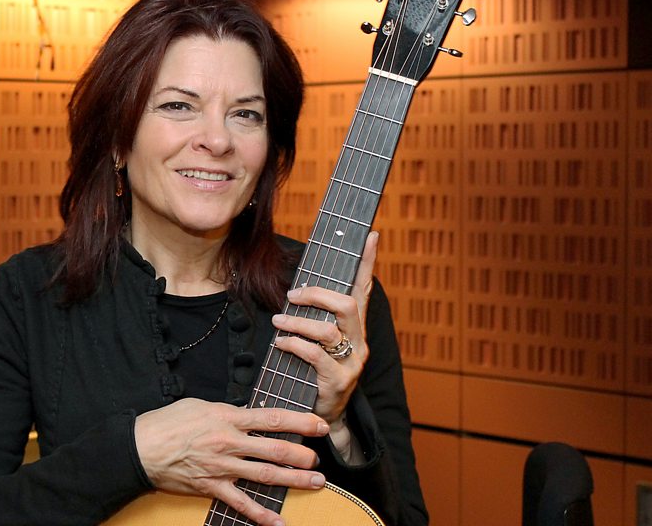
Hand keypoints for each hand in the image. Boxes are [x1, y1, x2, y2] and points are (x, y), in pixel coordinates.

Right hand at [134, 398, 329, 525]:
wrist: (141, 447)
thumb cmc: (167, 423)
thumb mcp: (199, 405)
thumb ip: (227, 411)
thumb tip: (246, 414)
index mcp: (227, 418)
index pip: (272, 418)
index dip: (299, 422)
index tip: (317, 424)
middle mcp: (229, 443)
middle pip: (274, 449)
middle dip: (302, 455)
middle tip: (319, 458)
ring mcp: (222, 468)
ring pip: (265, 475)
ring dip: (293, 480)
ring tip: (315, 482)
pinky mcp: (212, 487)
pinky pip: (241, 503)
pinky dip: (261, 515)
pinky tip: (278, 522)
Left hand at [271, 231, 378, 432]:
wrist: (325, 416)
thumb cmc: (316, 370)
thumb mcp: (318, 340)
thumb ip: (315, 316)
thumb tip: (296, 288)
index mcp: (355, 327)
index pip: (364, 288)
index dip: (368, 262)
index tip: (372, 235)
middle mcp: (359, 342)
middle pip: (348, 305)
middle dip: (318, 295)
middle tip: (293, 294)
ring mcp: (351, 363)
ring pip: (329, 330)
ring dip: (299, 322)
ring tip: (279, 320)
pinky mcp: (337, 381)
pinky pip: (316, 355)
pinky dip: (294, 345)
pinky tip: (280, 342)